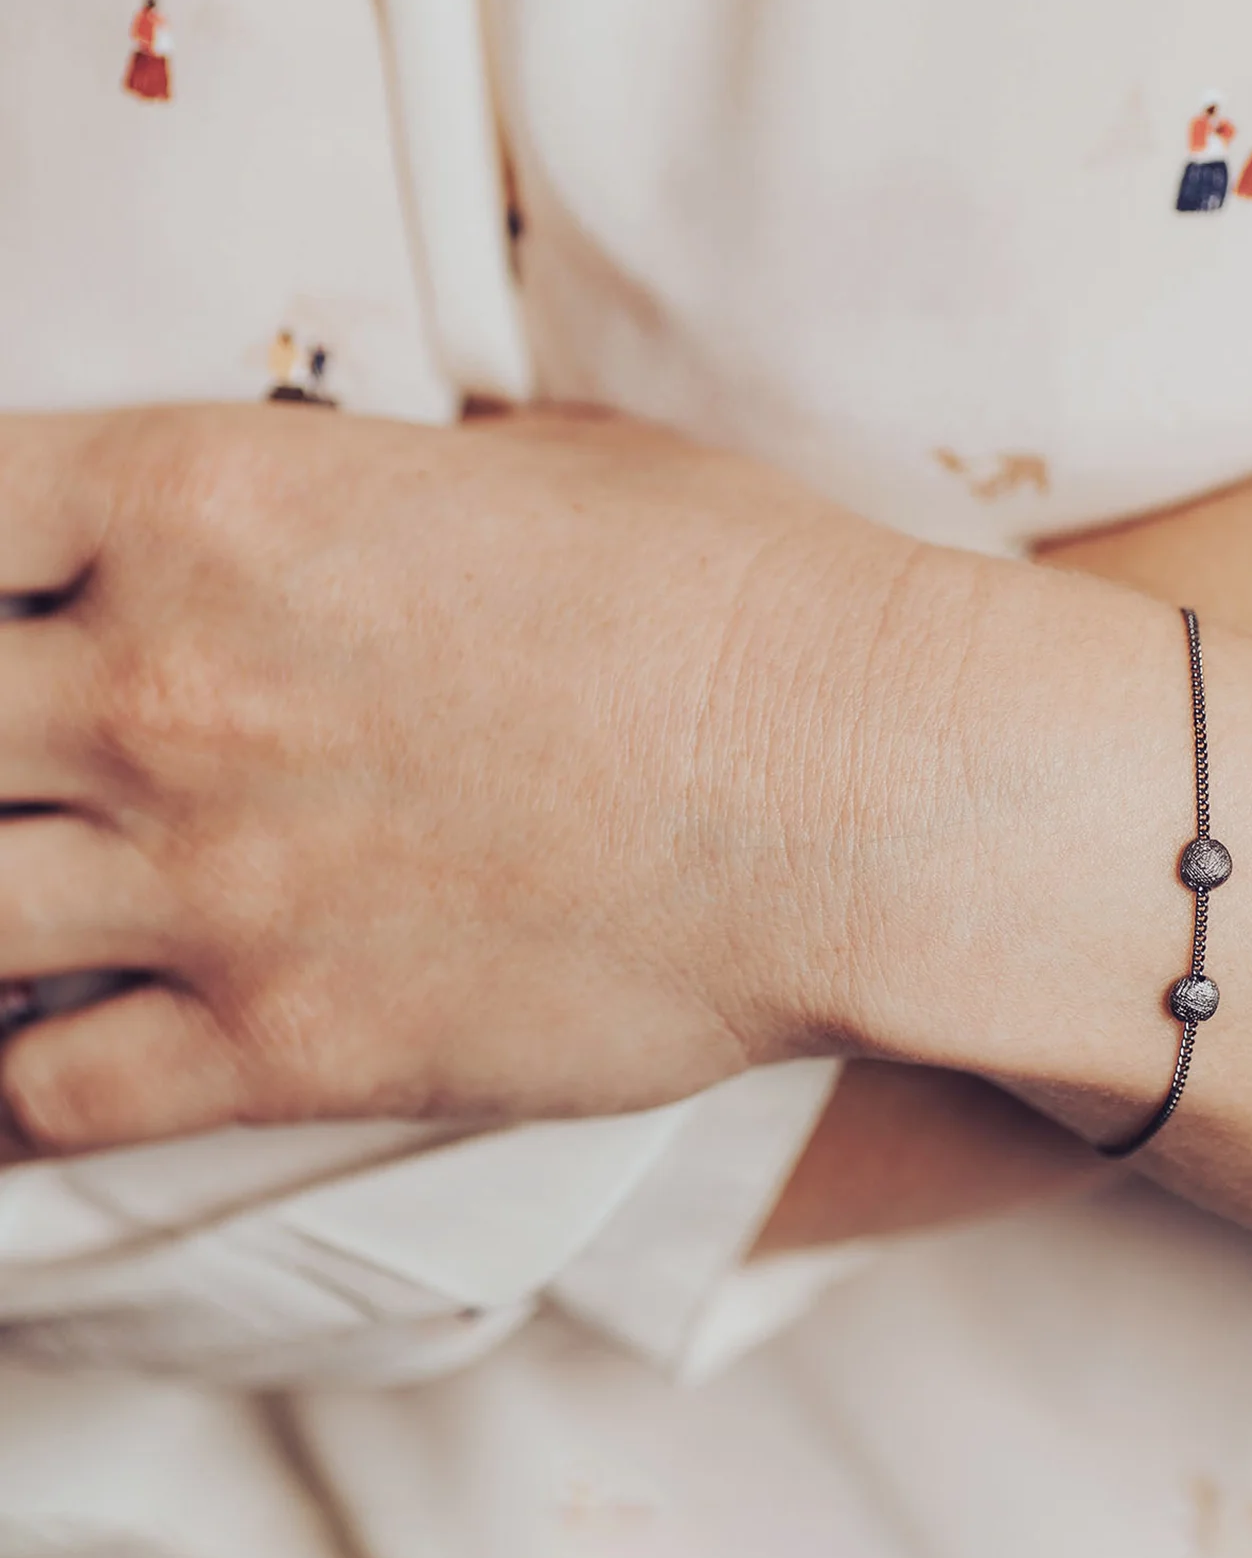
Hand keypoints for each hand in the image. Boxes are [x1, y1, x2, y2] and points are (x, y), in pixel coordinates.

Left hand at [0, 403, 916, 1152]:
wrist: (861, 782)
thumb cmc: (732, 589)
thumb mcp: (527, 462)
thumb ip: (362, 487)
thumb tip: (321, 507)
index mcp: (214, 501)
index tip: (3, 600)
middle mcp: (168, 687)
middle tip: (29, 756)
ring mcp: (211, 877)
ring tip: (31, 890)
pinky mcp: (287, 1041)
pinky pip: (47, 1096)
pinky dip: (17, 1080)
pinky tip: (45, 1047)